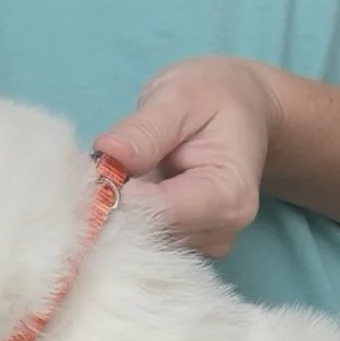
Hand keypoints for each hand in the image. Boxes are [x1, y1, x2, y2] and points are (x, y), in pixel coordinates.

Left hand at [94, 56, 282, 257]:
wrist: (245, 110)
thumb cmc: (215, 97)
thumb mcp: (179, 95)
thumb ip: (145, 130)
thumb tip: (106, 154)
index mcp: (228, 196)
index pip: (160, 212)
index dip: (119, 195)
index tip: (94, 170)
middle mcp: (221, 230)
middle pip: (150, 233)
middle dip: (117, 202)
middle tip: (102, 163)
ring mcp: (205, 243)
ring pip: (142, 238)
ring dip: (121, 208)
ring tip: (127, 167)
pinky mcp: (188, 244)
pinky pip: (146, 237)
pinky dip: (129, 213)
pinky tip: (134, 184)